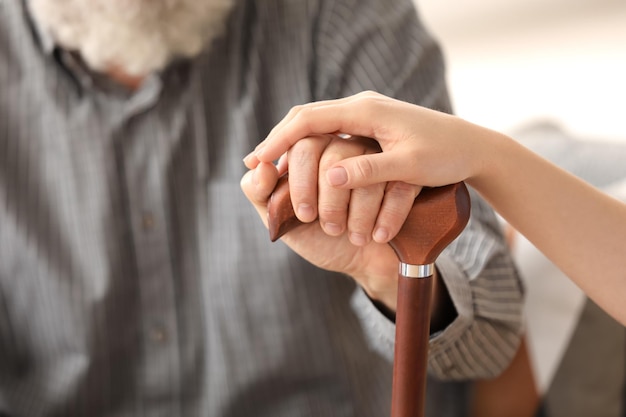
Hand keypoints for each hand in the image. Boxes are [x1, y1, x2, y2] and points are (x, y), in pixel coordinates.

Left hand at [241, 134, 419, 309]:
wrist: (363, 262)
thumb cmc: (320, 238)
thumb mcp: (281, 220)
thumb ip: (260, 193)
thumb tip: (258, 165)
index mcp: (316, 152)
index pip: (304, 146)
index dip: (301, 182)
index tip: (303, 215)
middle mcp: (348, 148)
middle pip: (336, 153)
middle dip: (329, 199)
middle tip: (328, 227)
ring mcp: (379, 160)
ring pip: (366, 172)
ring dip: (357, 213)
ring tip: (353, 237)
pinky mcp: (407, 177)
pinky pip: (397, 188)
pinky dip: (385, 219)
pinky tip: (376, 237)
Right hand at [246, 91, 486, 193]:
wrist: (471, 146)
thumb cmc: (444, 155)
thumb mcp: (408, 166)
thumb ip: (368, 171)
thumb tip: (327, 177)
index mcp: (366, 111)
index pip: (310, 120)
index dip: (280, 140)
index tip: (258, 161)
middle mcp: (361, 107)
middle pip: (307, 117)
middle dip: (279, 139)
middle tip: (255, 162)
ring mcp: (365, 114)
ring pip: (316, 123)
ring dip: (292, 142)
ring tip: (269, 163)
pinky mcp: (370, 126)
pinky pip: (330, 131)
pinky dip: (310, 145)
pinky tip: (301, 161)